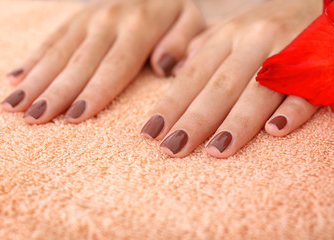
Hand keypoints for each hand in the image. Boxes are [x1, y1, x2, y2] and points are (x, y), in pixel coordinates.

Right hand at [2, 0, 204, 123]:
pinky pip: (50, 39)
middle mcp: (108, 21)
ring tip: (13, 105)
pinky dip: (31, 60)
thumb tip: (165, 66)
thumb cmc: (173, 11)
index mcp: (139, 26)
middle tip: (33, 118)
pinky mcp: (75, 20)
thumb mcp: (190, 19)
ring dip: (35, 80)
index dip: (94, 92)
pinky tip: (14, 79)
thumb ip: (183, 40)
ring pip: (58, 52)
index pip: (114, 66)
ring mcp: (87, 18)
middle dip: (55, 92)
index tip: (74, 117)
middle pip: (79, 63)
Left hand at [141, 0, 321, 157]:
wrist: (314, 4)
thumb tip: (171, 70)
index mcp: (227, 37)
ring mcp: (286, 52)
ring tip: (215, 151)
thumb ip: (201, 49)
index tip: (151, 132)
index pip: (193, 76)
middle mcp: (253, 42)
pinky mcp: (317, 65)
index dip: (171, 104)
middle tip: (172, 149)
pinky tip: (275, 130)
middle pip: (219, 87)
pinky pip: (304, 88)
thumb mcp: (229, 29)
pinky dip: (292, 108)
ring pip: (257, 91)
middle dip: (194, 121)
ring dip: (236, 123)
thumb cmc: (265, 25)